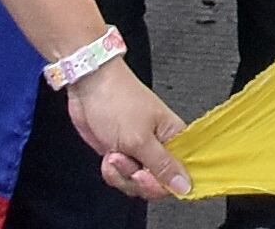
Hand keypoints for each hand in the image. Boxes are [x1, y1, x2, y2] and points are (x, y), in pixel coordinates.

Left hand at [67, 64, 191, 201]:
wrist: (89, 87)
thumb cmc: (118, 100)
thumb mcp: (140, 139)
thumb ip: (162, 166)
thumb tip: (185, 186)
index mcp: (174, 137)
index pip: (182, 174)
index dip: (167, 184)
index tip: (148, 177)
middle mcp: (159, 146)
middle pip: (157, 184)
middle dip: (137, 178)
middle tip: (128, 161)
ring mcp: (139, 151)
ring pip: (136, 183)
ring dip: (121, 173)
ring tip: (115, 153)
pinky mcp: (122, 154)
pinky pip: (120, 177)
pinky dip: (111, 171)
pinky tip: (108, 154)